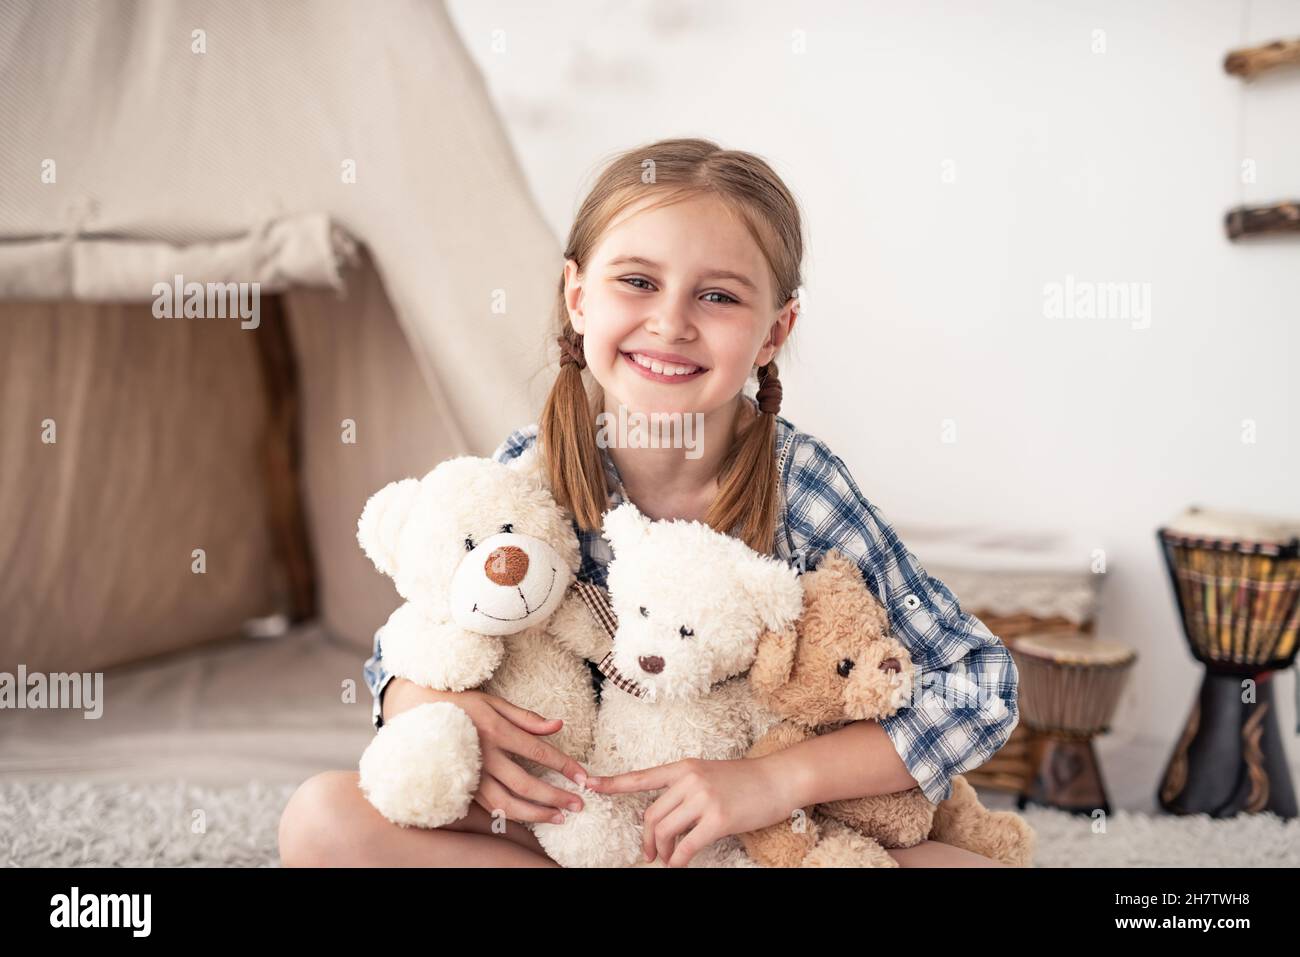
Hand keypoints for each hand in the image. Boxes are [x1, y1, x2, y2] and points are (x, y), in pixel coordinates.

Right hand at [383, 678, 588, 825]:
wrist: (415, 713)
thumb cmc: (459, 703)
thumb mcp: (493, 701)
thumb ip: (526, 717)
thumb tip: (558, 725)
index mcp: (495, 730)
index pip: (538, 752)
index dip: (564, 765)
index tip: (583, 776)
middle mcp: (484, 756)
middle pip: (526, 783)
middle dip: (555, 796)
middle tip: (579, 805)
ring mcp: (471, 774)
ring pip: (507, 803)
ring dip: (536, 813)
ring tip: (559, 817)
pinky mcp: (463, 786)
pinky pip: (490, 807)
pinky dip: (512, 815)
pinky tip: (529, 817)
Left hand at [587, 757, 796, 866]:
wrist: (777, 779)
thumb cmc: (744, 780)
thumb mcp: (708, 774)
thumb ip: (683, 789)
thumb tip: (659, 817)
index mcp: (684, 766)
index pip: (641, 777)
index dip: (613, 783)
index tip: (589, 783)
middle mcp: (689, 779)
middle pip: (651, 814)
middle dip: (647, 838)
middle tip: (650, 854)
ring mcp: (703, 797)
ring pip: (664, 830)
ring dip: (661, 851)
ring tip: (666, 859)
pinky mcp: (718, 818)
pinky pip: (686, 846)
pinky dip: (678, 860)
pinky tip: (679, 865)